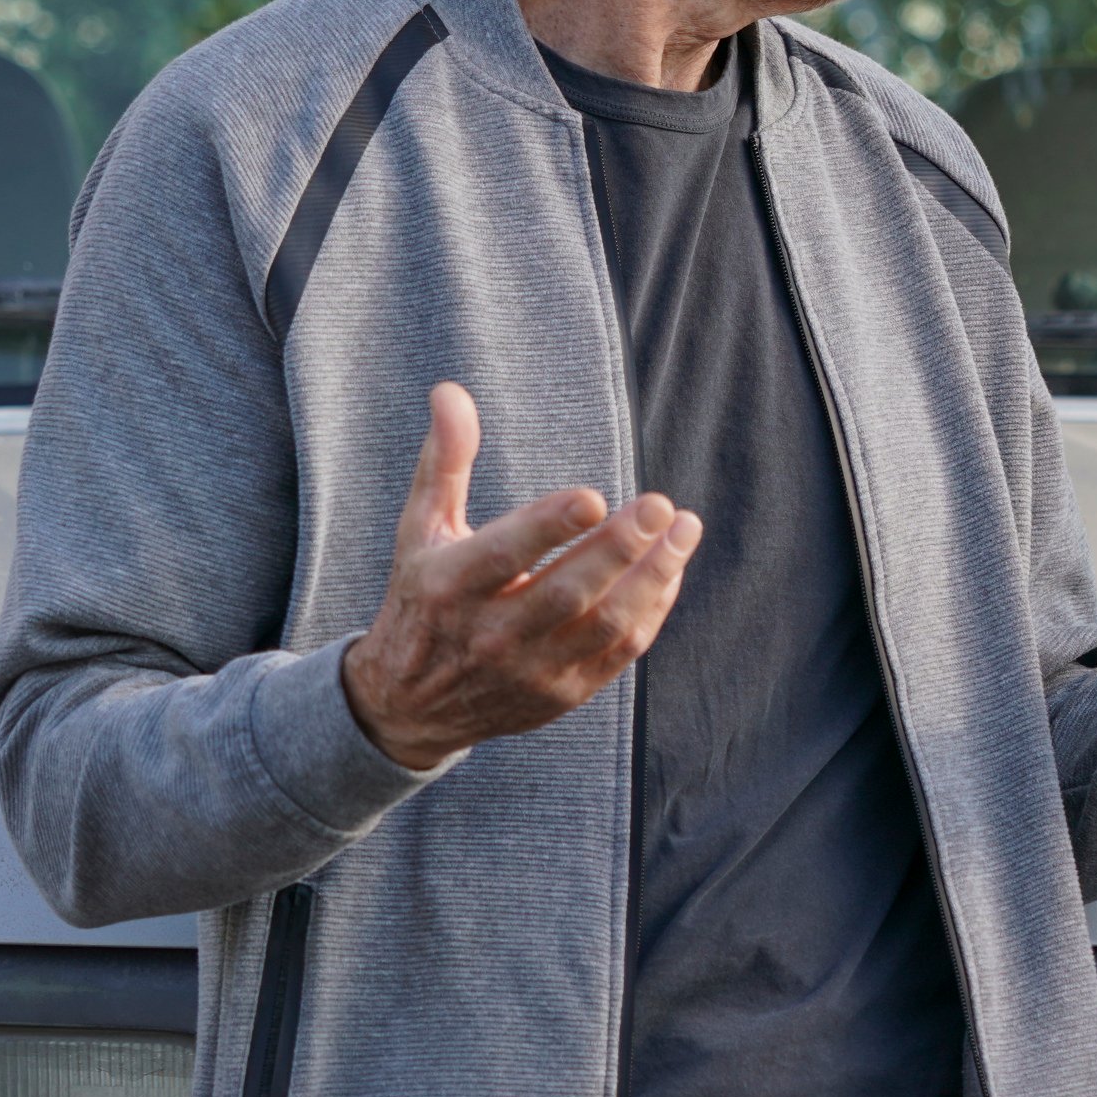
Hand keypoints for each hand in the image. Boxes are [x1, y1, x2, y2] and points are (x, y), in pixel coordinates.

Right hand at [341, 383, 702, 769]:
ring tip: (686, 529)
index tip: (594, 497)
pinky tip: (670, 569)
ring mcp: (531, 669)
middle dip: (620, 547)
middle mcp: (491, 633)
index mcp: (450, 586)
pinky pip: (621, 651)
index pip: (506, 554)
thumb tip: (450, 390)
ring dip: (653, 576)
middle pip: (567, 591)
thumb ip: (445, 461)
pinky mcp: (564, 693)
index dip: (550, 526)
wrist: (410, 706)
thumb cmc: (423, 598)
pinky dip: (652, 610)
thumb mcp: (420, 530)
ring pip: (605, 624)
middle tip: (662, 505)